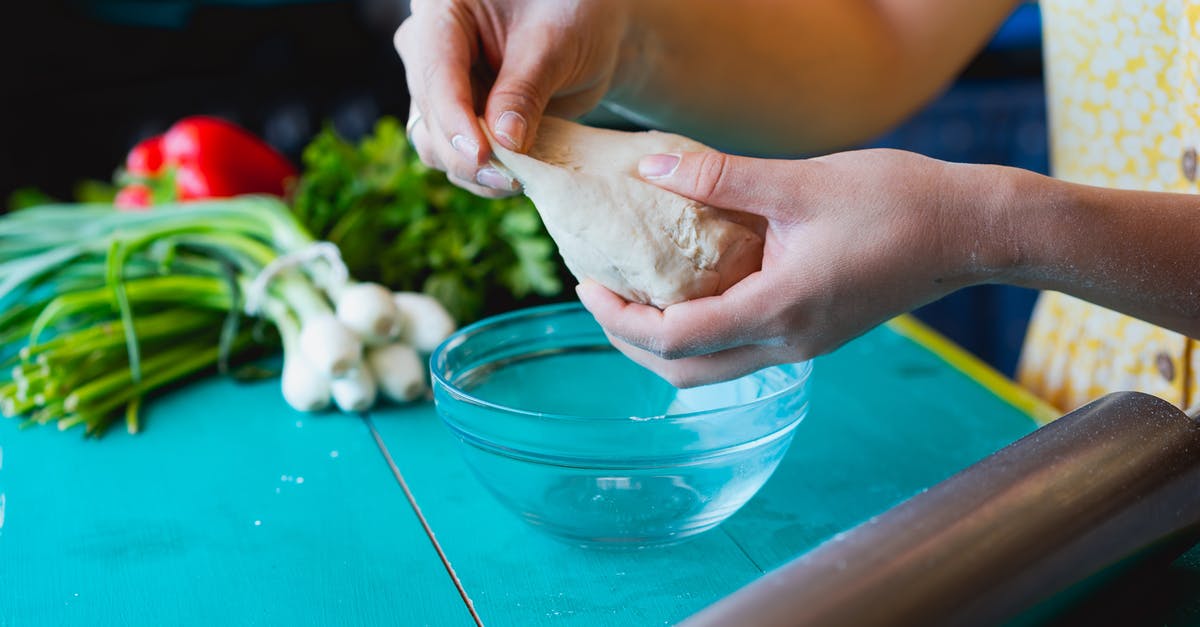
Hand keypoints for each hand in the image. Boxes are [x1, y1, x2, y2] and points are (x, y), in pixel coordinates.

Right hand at [394, 0, 631, 196]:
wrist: (590, 31)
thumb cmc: (574, 16)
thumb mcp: (554, 45)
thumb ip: (525, 91)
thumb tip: (503, 144)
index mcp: (443, 11)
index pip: (436, 71)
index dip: (454, 119)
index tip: (481, 155)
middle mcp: (429, 50)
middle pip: (431, 115)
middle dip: (467, 154)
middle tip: (511, 177)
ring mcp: (442, 89)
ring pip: (436, 145)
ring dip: (474, 171)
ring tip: (521, 178)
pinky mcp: (458, 120)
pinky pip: (457, 159)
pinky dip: (485, 175)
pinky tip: (520, 176)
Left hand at [577, 148, 1009, 386]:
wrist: (970, 231)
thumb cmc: (896, 202)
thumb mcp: (801, 183)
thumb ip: (722, 178)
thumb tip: (651, 169)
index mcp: (778, 311)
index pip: (675, 339)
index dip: (619, 320)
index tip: (586, 285)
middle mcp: (787, 344)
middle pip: (684, 373)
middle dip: (630, 344)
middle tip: (599, 296)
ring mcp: (802, 346)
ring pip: (712, 370)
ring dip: (663, 345)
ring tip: (633, 297)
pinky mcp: (813, 334)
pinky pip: (740, 351)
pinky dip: (699, 333)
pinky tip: (689, 290)